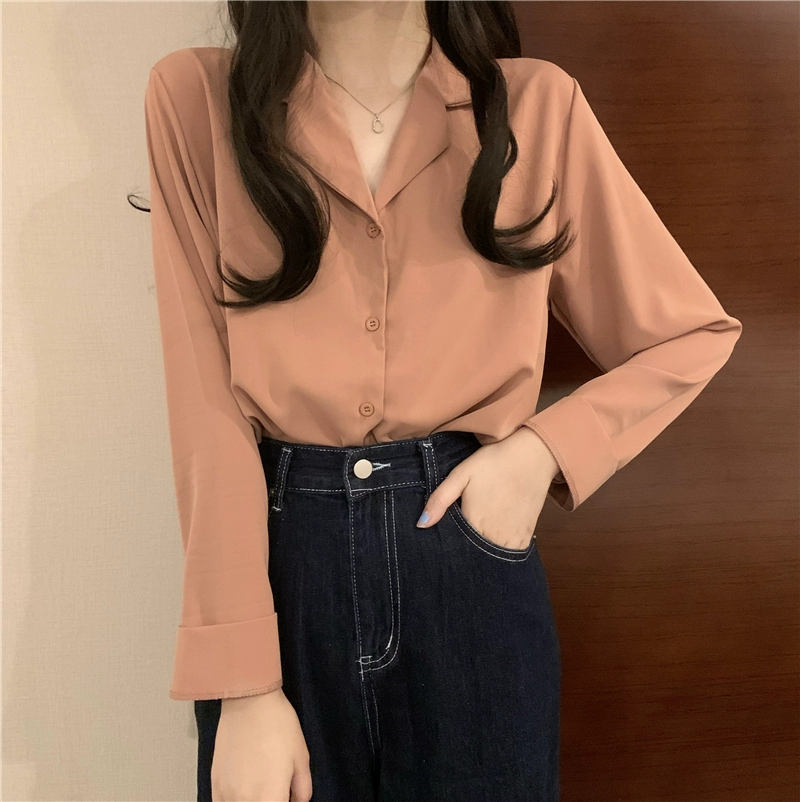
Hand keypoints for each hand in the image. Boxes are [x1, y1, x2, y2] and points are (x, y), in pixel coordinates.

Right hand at [212, 687, 311, 801]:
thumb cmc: (280, 727)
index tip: (286, 796)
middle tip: (276, 788)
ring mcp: (226, 796)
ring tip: (261, 786)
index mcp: (270, 799)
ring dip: (252, 801)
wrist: (249, 703)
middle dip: (270, 801)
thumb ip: (302, 789)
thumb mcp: (301, 757)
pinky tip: (242, 791)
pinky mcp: (214, 785)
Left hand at [416, 426, 560, 549]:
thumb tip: (421, 525)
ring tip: (478, 539)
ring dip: (483, 555)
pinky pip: (511, 555)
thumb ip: (440, 500)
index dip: (448, 546)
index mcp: (473, 523)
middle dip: (465, 553)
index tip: (443, 542)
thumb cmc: (494, 462)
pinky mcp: (526, 536)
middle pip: (474, 556)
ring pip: (492, 558)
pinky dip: (501, 552)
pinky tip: (495, 541)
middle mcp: (493, 536)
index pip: (455, 546)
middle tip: (463, 537)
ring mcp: (512, 539)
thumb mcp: (461, 474)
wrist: (532, 455)